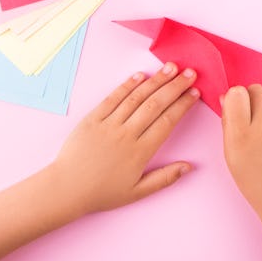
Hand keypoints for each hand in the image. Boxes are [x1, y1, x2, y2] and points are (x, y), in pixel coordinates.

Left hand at [48, 62, 199, 217]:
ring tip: (171, 68)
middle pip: (155, 104)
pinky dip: (127, 85)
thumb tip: (189, 166)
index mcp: (140, 152)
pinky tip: (140, 75)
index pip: (167, 122)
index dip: (183, 105)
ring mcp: (109, 124)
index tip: (195, 93)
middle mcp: (126, 134)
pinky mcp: (92, 119)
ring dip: (156, 81)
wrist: (67, 189)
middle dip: (175, 87)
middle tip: (190, 73)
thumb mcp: (137, 192)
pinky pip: (113, 98)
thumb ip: (165, 178)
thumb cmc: (101, 192)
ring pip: (137, 97)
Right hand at [221, 84, 261, 214]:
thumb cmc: (254, 180)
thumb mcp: (231, 154)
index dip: (237, 98)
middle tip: (252, 117)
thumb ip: (228, 123)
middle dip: (253, 100)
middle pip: (257, 90)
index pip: (238, 92)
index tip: (238, 107)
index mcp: (241, 135)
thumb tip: (228, 97)